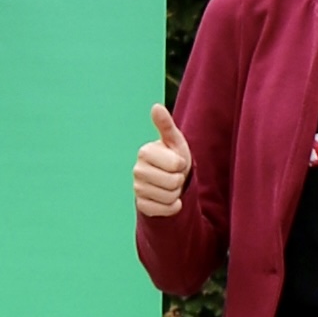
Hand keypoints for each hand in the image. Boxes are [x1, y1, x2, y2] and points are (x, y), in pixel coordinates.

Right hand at [130, 102, 191, 221]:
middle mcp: (137, 171)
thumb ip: (165, 124)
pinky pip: (165, 210)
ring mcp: (137, 189)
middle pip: (173, 183)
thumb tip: (156, 106)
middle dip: (179, 180)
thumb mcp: (174, 140)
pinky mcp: (141, 205)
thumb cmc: (173, 156)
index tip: (175, 161)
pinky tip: (168, 199)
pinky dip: (173, 206)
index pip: (175, 165)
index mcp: (144, 152)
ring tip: (170, 184)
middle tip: (173, 174)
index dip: (181, 164)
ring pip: (169, 197)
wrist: (169, 179)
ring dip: (176, 193)